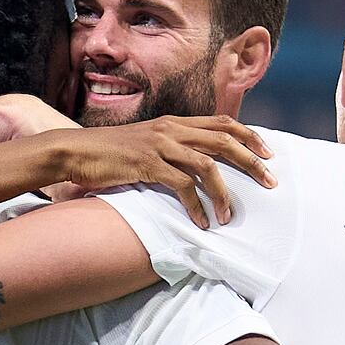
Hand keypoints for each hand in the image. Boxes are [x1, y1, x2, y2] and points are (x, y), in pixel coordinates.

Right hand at [28, 112, 271, 222]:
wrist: (74, 150)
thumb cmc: (108, 152)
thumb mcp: (145, 143)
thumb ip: (170, 150)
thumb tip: (194, 168)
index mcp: (173, 122)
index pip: (221, 122)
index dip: (248, 135)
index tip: (268, 152)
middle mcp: (170, 129)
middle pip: (223, 140)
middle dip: (251, 161)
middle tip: (270, 181)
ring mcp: (159, 145)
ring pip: (207, 164)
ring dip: (224, 192)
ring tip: (231, 215)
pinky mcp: (146, 164)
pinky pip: (181, 186)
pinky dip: (196, 206)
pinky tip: (202, 222)